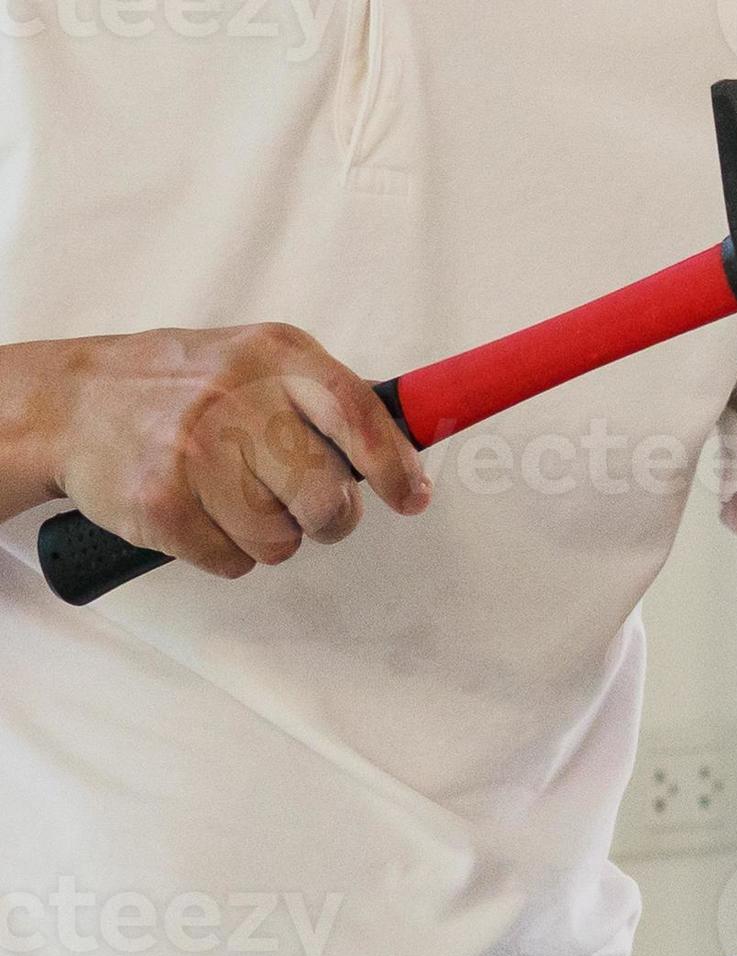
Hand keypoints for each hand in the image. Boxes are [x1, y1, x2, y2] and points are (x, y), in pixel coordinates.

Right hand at [40, 324, 430, 577]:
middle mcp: (236, 399)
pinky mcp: (161, 503)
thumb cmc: (182, 390)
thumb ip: (328, 401)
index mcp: (274, 356)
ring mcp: (194, 452)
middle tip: (304, 508)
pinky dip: (224, 550)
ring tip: (229, 495)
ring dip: (268, 535)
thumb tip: (411, 452)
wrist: (70, 404)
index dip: (394, 467)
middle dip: (328, 520)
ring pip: (283, 542)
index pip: (357, 415)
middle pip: (328, 501)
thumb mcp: (257, 363)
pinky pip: (234, 562)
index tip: (410, 498)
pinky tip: (197, 510)